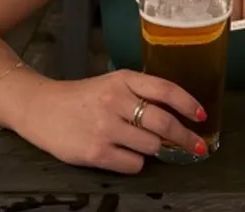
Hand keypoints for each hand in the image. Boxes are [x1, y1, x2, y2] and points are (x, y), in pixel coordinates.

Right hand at [16, 69, 206, 173]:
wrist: (42, 108)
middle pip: (163, 123)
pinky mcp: (95, 152)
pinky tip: (124, 154)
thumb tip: (177, 114)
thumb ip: (141, 93)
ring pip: (151, 146)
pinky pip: (133, 164)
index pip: (165, 90)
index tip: (202, 116)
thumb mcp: (113, 83)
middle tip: (197, 147)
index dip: (188, 103)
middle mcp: (116, 101)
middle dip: (185, 138)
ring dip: (155, 150)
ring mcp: (105, 127)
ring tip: (142, 144)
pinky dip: (135, 162)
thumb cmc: (83, 97)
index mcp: (123, 79)